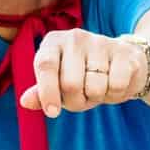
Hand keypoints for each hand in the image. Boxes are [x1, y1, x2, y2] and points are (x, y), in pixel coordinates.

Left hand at [18, 30, 149, 116]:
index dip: (48, 91)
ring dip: (97, 98)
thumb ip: (41, 92)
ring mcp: (101, 42)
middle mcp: (75, 37)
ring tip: (98, 90)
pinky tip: (114, 86)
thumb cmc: (83, 76)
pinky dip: (115, 95)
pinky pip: (116, 85)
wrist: (124, 64)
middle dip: (76, 101)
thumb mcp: (58, 83)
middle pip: (71, 83)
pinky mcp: (125, 52)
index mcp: (53, 42)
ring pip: (95, 87)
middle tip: (81, 100)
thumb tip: (25, 101)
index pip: (46, 65)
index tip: (52, 113)